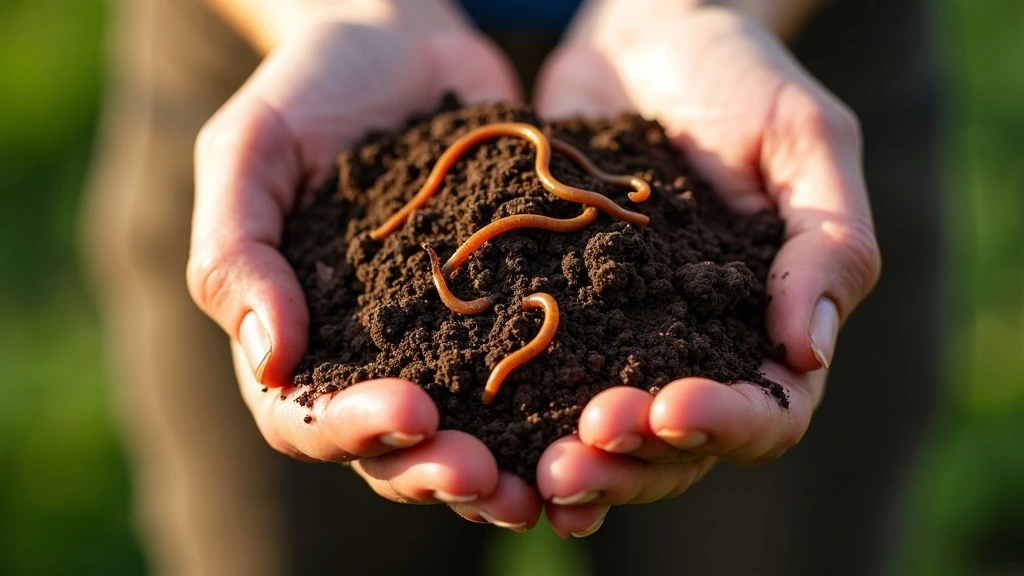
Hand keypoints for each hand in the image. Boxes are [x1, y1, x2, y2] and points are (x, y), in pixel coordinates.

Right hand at [187, 9, 541, 529]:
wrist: (403, 43)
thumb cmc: (311, 90)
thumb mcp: (251, 151)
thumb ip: (236, 252)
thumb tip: (272, 361)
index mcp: (297, 337)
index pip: (308, 415)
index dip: (352, 430)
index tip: (408, 413)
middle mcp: (373, 356)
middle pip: (395, 448)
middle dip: (437, 469)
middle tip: (486, 477)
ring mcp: (447, 339)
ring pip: (471, 432)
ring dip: (505, 467)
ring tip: (549, 482)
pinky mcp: (511, 309)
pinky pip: (534, 370)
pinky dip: (561, 406)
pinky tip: (602, 415)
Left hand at [532, 5, 880, 535]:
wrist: (638, 36)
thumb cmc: (737, 74)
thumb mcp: (802, 137)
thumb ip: (827, 240)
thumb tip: (806, 352)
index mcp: (768, 323)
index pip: (768, 409)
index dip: (725, 423)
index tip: (671, 407)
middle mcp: (693, 347)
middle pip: (676, 448)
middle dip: (628, 463)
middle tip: (571, 464)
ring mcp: (619, 336)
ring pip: (602, 435)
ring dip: (570, 461)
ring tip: (525, 471)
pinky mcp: (552, 313)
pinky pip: (534, 380)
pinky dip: (513, 421)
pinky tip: (479, 437)